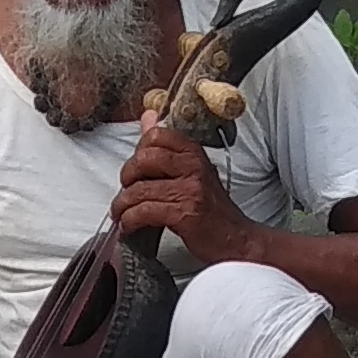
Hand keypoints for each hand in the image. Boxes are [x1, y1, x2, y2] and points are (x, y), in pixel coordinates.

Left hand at [110, 121, 264, 263]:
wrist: (236, 240)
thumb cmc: (212, 209)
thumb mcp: (192, 172)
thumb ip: (166, 147)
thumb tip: (147, 117)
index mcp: (193, 153)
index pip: (156, 135)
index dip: (138, 151)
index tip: (136, 169)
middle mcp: (193, 166)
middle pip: (143, 159)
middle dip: (126, 178)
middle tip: (126, 192)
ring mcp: (190, 189)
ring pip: (139, 190)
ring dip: (122, 206)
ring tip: (121, 215)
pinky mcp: (185, 213)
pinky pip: (144, 212)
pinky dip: (130, 221)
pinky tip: (129, 227)